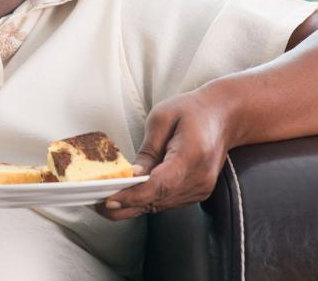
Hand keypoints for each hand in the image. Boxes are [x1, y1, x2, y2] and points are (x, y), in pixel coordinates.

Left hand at [97, 83, 233, 219]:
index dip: (132, 195)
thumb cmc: (192, 111)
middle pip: (156, 200)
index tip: (108, 199)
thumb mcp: (162, 119)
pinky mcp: (197, 193)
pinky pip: (166, 202)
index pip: (159, 185)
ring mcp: (200, 189)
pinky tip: (124, 196)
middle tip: (93, 203)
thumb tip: (131, 176)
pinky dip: (145, 201)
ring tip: (101, 201)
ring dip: (131, 206)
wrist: (224, 116)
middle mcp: (199, 179)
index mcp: (191, 156)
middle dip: (123, 204)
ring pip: (159, 205)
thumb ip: (147, 150)